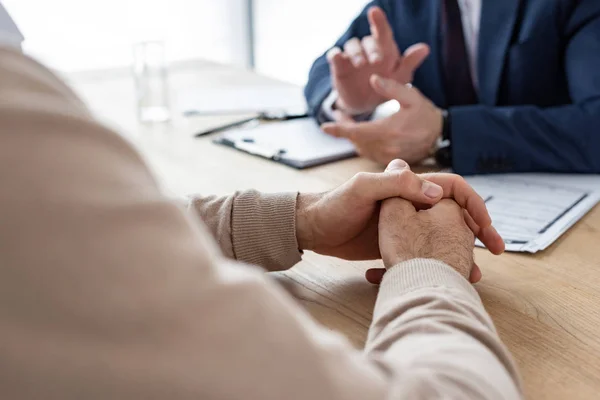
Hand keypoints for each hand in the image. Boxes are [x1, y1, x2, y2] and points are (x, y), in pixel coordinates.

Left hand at [295, 160, 503, 281]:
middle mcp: (412, 202)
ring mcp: (406, 224)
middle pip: (454, 214)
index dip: (474, 205)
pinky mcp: (397, 243)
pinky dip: (437, 264)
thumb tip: (437, 194)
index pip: (453, 188)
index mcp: (409, 184)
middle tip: (493, 253)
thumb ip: (396, 185)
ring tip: (472, 274)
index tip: (486, 228)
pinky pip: (425, 252)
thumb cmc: (334, 205)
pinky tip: (443, 278)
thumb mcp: (362, 188)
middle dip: (476, 232)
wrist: (312, 229)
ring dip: (460, 253)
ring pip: (443, 236)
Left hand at [322, 75, 442, 164]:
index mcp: (389, 131)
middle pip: (355, 140)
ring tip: (347, 122)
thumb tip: (372, 78)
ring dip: (352, 137)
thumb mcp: (412, 97)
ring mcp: (387, 157)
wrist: (441, 136)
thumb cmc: (426, 114)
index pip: (356, 132)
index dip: (339, 129)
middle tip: (340, 113)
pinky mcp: (389, 161)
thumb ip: (392, 88)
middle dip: (344, 129)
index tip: (324, 127)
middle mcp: (386, 147)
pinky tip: (361, 133)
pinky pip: (368, 154)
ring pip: (360, 148)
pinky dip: (361, 144)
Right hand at [327, 6, 429, 114]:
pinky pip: (335, 55)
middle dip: (372, 49)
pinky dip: (335, 55)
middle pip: (368, 41)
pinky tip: (337, 57)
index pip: (382, 32)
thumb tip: (425, 48)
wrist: (366, 104)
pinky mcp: (339, 66)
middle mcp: (367, 49)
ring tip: (360, 64)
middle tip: (377, 61)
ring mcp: (352, 57)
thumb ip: (410, 63)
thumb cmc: (386, 86)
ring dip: (356, 53)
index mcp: (384, 49)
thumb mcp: (400, 78)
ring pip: (352, 45)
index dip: (378, 21)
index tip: (374, 11)